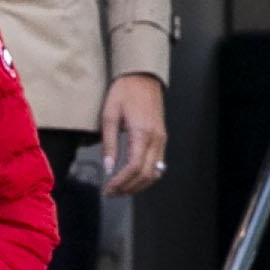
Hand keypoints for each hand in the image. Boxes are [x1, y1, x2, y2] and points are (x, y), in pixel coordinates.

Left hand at [97, 71, 167, 197]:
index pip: (133, 168)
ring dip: (138, 185)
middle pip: (146, 174)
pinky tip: (133, 178)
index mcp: (142, 133)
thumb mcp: (109, 115)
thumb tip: (108, 167)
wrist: (142, 76)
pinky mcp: (161, 138)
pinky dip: (146, 176)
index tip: (108, 189)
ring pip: (155, 172)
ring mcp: (161, 139)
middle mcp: (156, 139)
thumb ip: (109, 143)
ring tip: (121, 189)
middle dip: (128, 188)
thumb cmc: (125, 91)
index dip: (120, 182)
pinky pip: (158, 164)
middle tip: (111, 193)